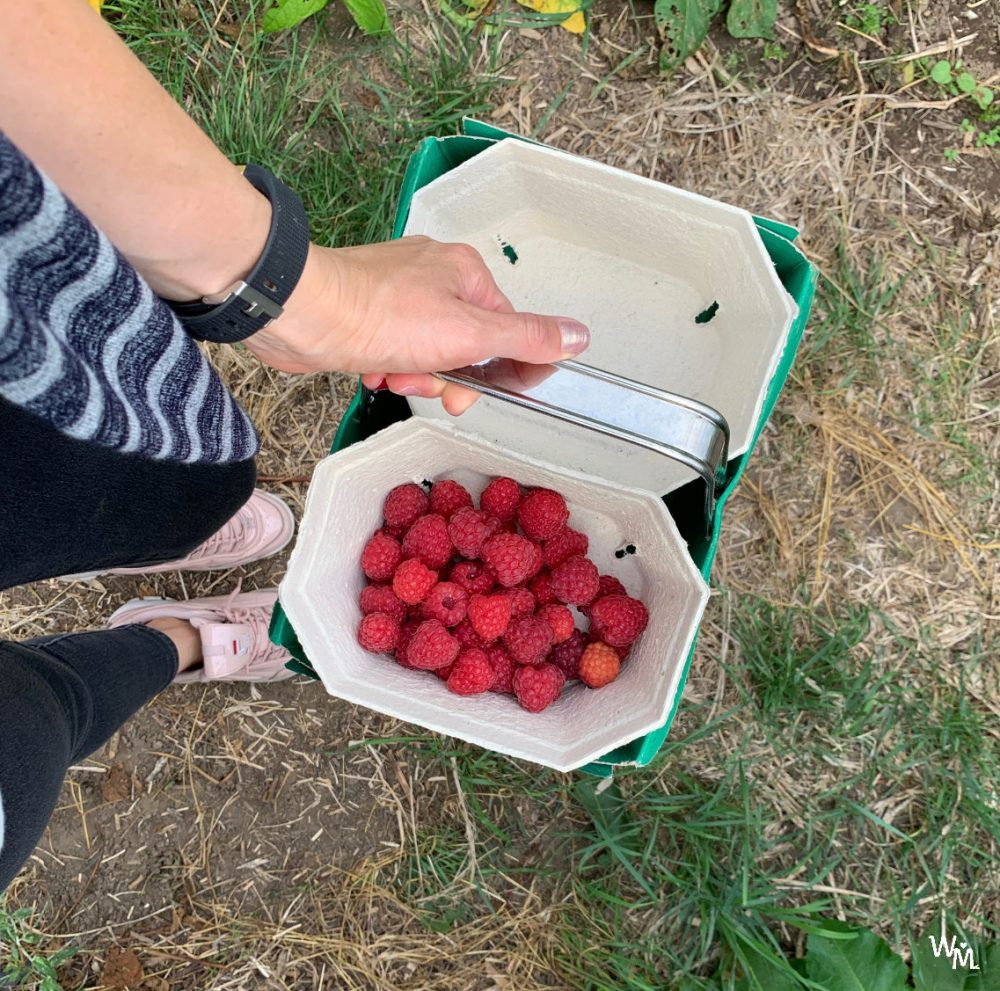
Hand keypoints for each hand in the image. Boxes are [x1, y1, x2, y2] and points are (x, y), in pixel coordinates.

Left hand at [244, 236, 589, 413]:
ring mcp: (398, 292)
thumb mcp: (470, 333)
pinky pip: (395, 351)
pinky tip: (371, 368)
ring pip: (428, 353)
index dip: (493, 370)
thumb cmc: (382, 315)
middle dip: (445, 375)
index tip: (471, 389)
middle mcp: (434, 275)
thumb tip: (577, 336)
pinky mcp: (368, 312)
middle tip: (425, 381)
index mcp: (466, 271)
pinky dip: (386, 367)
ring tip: (391, 370)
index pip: (505, 330)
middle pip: (465, 345)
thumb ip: (526, 338)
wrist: (304, 313)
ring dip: (413, 375)